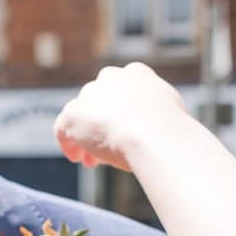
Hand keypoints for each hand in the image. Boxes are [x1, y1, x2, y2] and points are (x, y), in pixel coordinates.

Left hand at [53, 62, 193, 172]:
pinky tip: (77, 159)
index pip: (122, 91)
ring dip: (86, 138)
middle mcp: (110, 77)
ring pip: (82, 116)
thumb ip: (158, 114)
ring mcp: (90, 94)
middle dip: (102, 126)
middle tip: (107, 149)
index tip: (126, 131)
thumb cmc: (171, 131)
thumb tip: (161, 127)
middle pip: (100, 103)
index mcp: (137, 74)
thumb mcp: (171, 114)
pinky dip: (69, 143)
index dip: (122, 113)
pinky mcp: (73, 114)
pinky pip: (63, 128)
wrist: (154, 135)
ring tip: (92, 161)